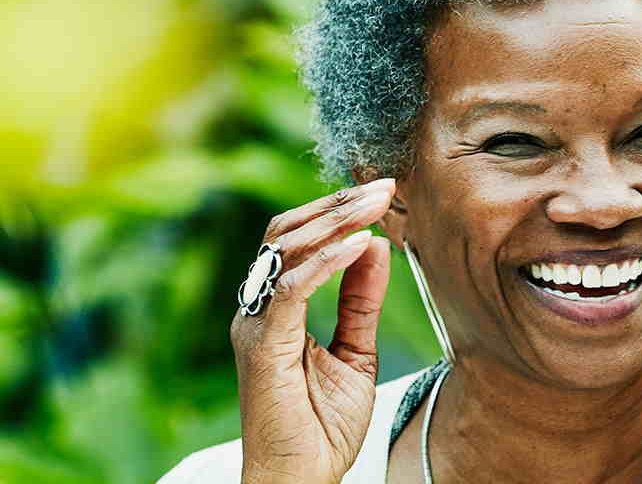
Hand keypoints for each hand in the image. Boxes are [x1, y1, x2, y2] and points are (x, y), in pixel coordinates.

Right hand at [231, 178, 394, 483]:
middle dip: (337, 204)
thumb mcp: (356, 353)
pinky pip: (291, 288)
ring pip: (285, 248)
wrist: (299, 479)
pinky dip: (327, 262)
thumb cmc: (320, 428)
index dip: (336, 213)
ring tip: (378, 203)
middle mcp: (258, 308)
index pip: (297, 241)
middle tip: (385, 186)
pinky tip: (359, 244)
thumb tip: (375, 245)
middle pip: (287, 232)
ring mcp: (255, 324)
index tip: (382, 194)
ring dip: (335, 220)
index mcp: (275, 308)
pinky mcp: (262, 345)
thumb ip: (361, 301)